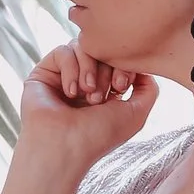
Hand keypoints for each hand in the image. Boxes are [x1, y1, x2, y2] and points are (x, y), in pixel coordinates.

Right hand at [18, 43, 155, 171]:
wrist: (64, 146)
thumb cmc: (99, 135)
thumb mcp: (136, 114)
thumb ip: (148, 89)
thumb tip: (143, 68)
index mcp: (107, 91)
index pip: (119, 60)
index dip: (124, 66)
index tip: (120, 86)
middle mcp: (86, 82)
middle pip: (102, 51)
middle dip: (106, 70)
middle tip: (100, 97)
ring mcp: (65, 76)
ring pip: (83, 47)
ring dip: (89, 69)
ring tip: (87, 94)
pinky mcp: (45, 72)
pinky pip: (63, 51)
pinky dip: (70, 69)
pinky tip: (70, 93)